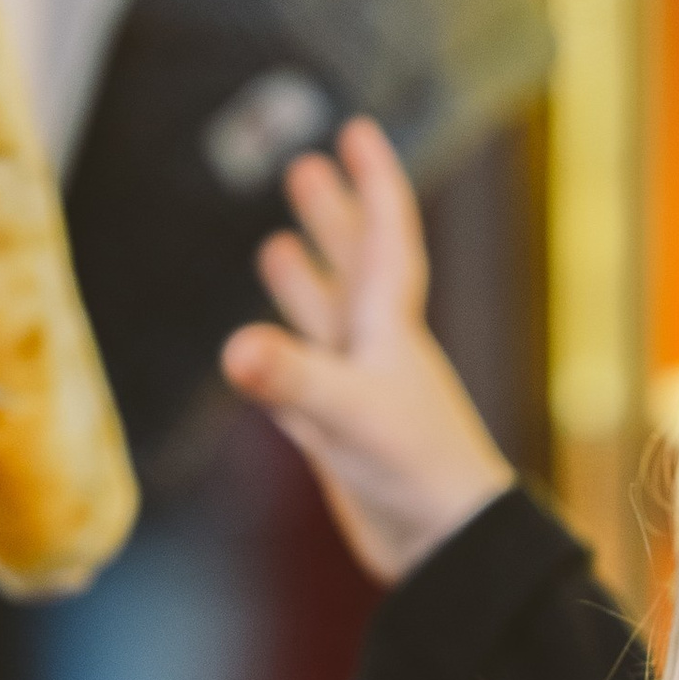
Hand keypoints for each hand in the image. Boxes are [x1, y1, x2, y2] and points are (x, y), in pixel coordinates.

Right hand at [221, 116, 514, 584]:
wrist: (444, 549)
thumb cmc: (416, 472)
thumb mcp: (349, 416)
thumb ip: (291, 381)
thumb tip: (234, 350)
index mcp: (389, 327)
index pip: (384, 237)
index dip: (373, 183)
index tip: (359, 130)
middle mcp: (375, 350)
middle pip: (352, 267)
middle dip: (331, 217)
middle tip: (305, 166)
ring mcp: (357, 392)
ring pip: (325, 323)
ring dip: (305, 284)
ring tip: (278, 245)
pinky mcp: (340, 434)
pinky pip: (304, 382)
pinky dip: (282, 358)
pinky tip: (261, 350)